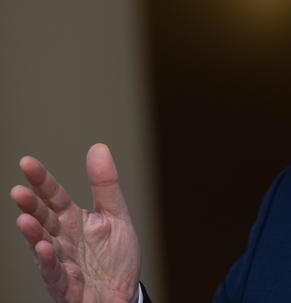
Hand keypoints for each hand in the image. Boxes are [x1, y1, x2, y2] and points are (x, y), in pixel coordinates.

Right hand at [10, 143, 140, 302]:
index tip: (27, 162)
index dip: (41, 181)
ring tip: (23, 219)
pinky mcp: (68, 288)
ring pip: (43, 248)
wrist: (125, 294)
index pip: (54, 197)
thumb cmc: (115, 256)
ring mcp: (62, 264)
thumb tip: (99, 147)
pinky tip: (45, 249)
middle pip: (44, 220)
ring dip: (33, 236)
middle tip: (19, 191)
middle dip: (31, 207)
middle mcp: (63, 241)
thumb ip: (105, 184)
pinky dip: (49, 264)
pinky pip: (56, 276)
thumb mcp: (116, 215)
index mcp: (73, 221)